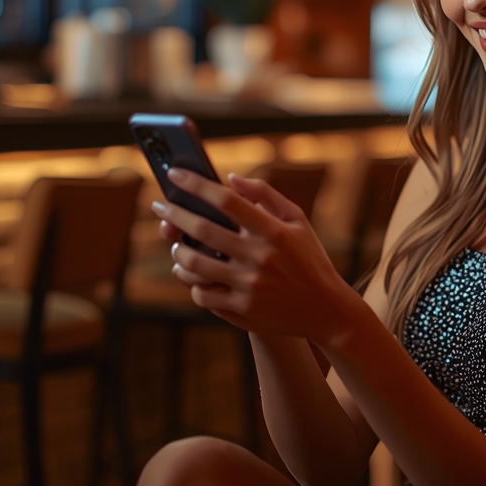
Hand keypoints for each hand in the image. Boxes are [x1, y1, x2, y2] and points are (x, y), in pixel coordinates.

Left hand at [152, 169, 359, 343]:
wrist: (325, 309)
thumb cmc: (309, 258)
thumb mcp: (297, 221)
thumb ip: (266, 195)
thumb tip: (230, 178)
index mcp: (275, 231)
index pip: (227, 200)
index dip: (196, 184)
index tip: (175, 174)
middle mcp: (260, 258)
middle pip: (204, 230)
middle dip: (175, 214)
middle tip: (160, 205)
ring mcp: (250, 286)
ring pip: (195, 265)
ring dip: (179, 251)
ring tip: (177, 244)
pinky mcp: (243, 310)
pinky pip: (202, 294)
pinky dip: (192, 282)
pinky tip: (192, 273)